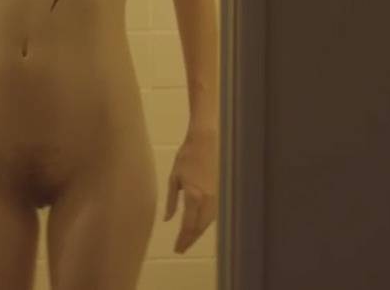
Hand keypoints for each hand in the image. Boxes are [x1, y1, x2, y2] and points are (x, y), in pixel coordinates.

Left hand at [164, 130, 217, 252]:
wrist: (207, 140)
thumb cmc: (187, 156)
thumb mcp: (174, 178)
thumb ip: (171, 201)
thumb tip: (168, 219)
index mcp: (194, 196)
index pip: (188, 225)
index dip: (183, 239)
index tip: (177, 248)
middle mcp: (208, 200)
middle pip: (200, 227)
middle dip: (190, 239)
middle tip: (181, 248)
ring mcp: (217, 197)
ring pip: (208, 221)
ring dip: (198, 232)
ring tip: (188, 239)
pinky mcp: (222, 192)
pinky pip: (213, 213)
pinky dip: (205, 222)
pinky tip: (199, 224)